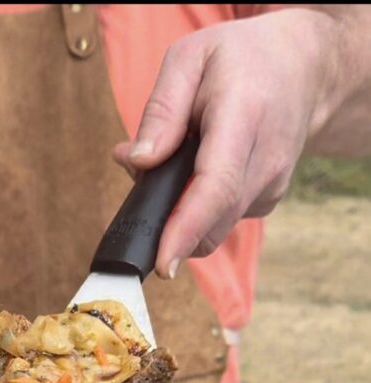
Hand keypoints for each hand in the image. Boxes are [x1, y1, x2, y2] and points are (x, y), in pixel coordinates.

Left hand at [114, 8, 340, 276]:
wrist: (303, 68)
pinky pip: (221, 219)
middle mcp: (266, 160)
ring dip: (182, 213)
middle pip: (212, 220)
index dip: (185, 230)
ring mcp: (271, 186)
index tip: (162, 264)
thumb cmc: (240, 60)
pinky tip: (200, 170)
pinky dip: (199, 207)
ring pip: (213, 226)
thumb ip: (161, 111)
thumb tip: (136, 162)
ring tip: (177, 162)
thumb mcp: (190, 58)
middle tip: (146, 182)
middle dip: (168, 226)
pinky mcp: (267, 201)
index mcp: (244, 116)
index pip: (216, 186)